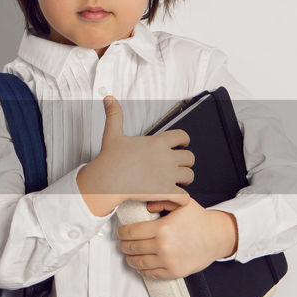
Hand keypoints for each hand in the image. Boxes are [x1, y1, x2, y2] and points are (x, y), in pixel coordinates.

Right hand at [76, 97, 194, 216]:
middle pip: (190, 157)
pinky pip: (184, 196)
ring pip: (190, 176)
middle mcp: (166, 157)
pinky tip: (173, 197)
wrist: (106, 180)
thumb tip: (109, 98)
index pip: (183, 136)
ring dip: (185, 180)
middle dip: (185, 162)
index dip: (183, 141)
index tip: (179, 146)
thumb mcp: (113, 134)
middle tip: (177, 167)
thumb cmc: (110, 159)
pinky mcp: (165, 192)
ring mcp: (167, 175)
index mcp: (158, 142)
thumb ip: (114, 115)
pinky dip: (181, 198)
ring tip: (177, 182)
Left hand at [116, 198, 238, 279]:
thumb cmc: (199, 219)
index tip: (121, 232)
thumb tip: (145, 206)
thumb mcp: (181, 203)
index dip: (122, 232)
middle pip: (132, 248)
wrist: (218, 236)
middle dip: (123, 245)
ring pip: (139, 262)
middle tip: (122, 242)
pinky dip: (142, 270)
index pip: (131, 232)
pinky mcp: (174, 272)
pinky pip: (151, 274)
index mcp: (162, 228)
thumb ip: (161, 200)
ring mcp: (168, 261)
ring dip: (130, 258)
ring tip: (129, 254)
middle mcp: (163, 246)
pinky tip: (140, 265)